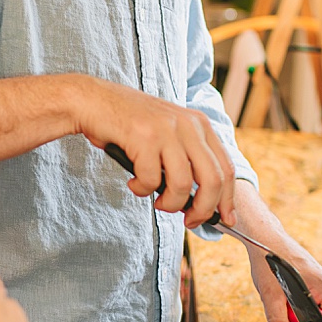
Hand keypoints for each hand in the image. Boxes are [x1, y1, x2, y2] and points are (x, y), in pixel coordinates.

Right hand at [76, 78, 235, 227]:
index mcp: (199, 124)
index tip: (226, 219)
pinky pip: (150, 180)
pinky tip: (133, 183)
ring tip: (156, 202)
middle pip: (212, 180)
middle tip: (190, 221)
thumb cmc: (129, 124)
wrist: (93, 100)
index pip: (226, 167)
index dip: (228, 198)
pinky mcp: (143, 137)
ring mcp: (166, 130)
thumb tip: (202, 200)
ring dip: (169, 203)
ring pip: (182, 185)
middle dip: (203, 210)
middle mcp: (188, 125)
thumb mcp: (169, 133)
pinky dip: (141, 189)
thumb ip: (187, 158)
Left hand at [223, 181, 321, 321]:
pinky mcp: (315, 278)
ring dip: (305, 313)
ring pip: (320, 308)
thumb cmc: (269, 261)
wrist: (264, 239)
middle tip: (291, 318)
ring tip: (286, 302)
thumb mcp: (270, 297)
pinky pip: (314, 299)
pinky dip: (302, 303)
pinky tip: (287, 296)